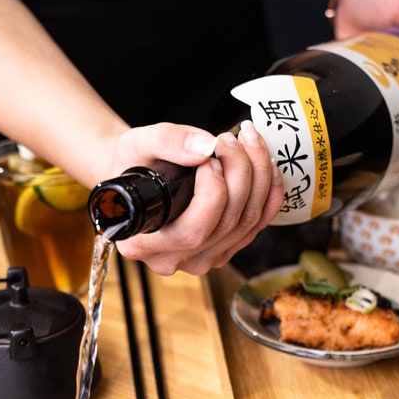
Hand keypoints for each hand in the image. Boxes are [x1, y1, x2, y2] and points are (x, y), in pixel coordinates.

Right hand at [109, 121, 283, 274]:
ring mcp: (200, 259)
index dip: (213, 191)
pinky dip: (269, 192)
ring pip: (246, 223)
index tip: (209, 154)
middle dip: (240, 174)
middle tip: (230, 139)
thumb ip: (168, 141)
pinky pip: (257, 225)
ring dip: (258, 176)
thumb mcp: (136, 144)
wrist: (135, 179)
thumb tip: (206, 146)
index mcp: (142, 244)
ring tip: (247, 141)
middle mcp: (171, 260)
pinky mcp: (222, 251)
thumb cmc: (130, 165)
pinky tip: (264, 164)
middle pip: (225, 224)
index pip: (192, 230)